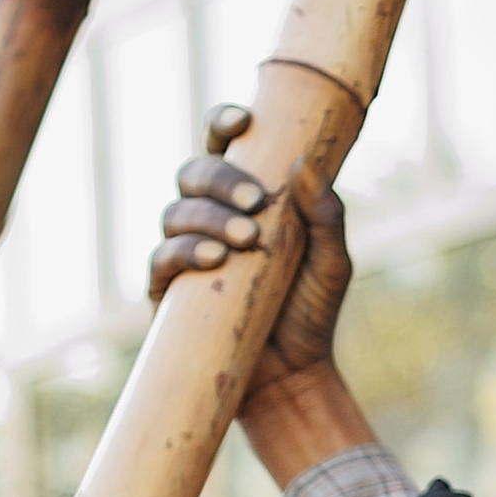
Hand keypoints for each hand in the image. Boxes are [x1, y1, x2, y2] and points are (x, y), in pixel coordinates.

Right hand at [148, 103, 357, 439]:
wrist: (293, 376)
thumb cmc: (310, 311)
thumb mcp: (333, 261)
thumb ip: (326, 215)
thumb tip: (306, 164)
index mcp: (243, 197)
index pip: (223, 146)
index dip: (224, 124)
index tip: (245, 120)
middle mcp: (208, 218)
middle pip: (193, 172)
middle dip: (220, 177)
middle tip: (256, 200)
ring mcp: (184, 253)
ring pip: (176, 211)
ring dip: (209, 217)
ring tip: (247, 241)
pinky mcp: (167, 292)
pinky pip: (162, 258)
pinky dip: (185, 252)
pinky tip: (215, 260)